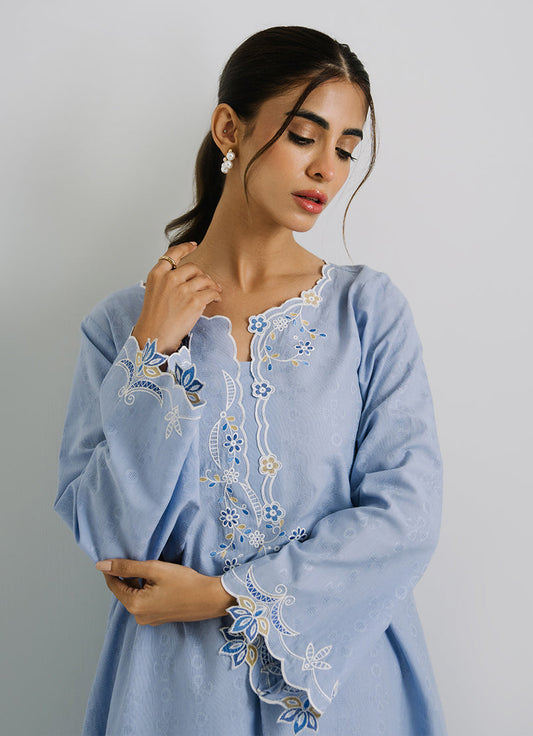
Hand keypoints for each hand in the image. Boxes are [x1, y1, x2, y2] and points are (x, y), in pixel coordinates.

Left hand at [96, 558, 235, 625]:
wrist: (210, 599)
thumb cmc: (184, 583)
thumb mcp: (154, 569)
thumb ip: (127, 567)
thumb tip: (101, 565)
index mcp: (134, 605)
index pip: (113, 584)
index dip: (113, 568)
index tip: (117, 555)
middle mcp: (138, 616)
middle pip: (125, 590)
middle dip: (129, 575)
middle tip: (142, 559)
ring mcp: (149, 619)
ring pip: (136, 595)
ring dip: (139, 581)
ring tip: (154, 569)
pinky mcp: (159, 617)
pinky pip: (146, 601)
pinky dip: (148, 589)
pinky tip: (161, 580)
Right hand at [132, 242, 222, 354]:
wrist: (154, 337)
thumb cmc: (154, 319)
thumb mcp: (154, 293)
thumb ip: (167, 282)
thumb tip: (189, 278)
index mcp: (157, 275)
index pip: (172, 254)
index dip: (185, 247)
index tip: (193, 245)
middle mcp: (169, 279)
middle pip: (193, 267)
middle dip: (201, 275)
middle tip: (206, 284)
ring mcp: (182, 289)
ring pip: (204, 279)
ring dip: (211, 285)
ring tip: (214, 292)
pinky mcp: (194, 301)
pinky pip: (211, 293)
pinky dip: (215, 295)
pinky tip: (216, 299)